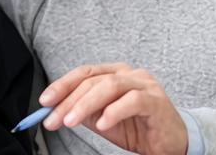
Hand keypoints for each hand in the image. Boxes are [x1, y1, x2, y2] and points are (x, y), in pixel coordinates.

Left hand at [39, 63, 187, 154]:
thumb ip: (84, 110)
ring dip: (86, 105)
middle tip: (54, 119)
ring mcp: (144, 84)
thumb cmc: (137, 127)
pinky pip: (133, 100)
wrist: (170, 143)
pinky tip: (103, 124)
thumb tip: (55, 109)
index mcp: (115, 73)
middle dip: (69, 101)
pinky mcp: (156, 100)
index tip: (45, 101)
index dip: (62, 85)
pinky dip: (114, 112)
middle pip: (93, 80)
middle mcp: (129, 73)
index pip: (84, 73)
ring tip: (71, 121)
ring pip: (110, 86)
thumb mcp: (103, 118)